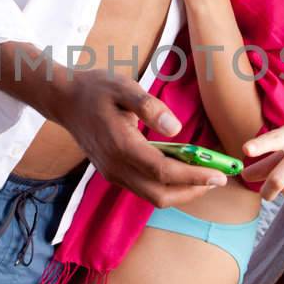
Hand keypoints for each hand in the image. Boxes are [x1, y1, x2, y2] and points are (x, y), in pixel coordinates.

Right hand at [50, 70, 227, 206]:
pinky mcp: (112, 173)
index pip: (163, 171)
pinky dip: (167, 186)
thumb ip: (149, 106)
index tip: (219, 175)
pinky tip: (182, 171)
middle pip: (160, 195)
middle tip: (217, 178)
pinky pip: (144, 189)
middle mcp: (115, 166)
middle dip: (192, 191)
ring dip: (181, 192)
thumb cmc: (95, 89)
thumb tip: (175, 128)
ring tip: (205, 176)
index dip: (194, 176)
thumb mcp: (123, 86)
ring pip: (152, 197)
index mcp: (121, 146)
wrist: (63, 100)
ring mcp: (112, 173)